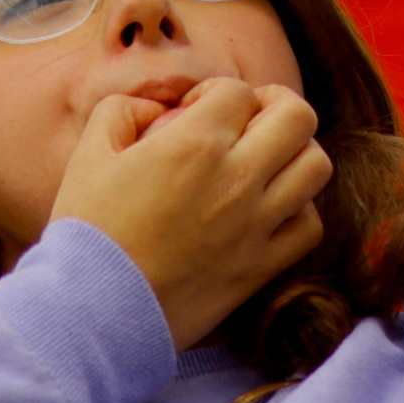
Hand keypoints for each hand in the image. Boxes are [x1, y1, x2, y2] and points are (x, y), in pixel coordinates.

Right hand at [55, 76, 327, 346]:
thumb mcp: (89, 154)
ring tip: (266, 162)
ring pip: (315, 166)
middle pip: (297, 116)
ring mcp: (256, 225)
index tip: (195, 111)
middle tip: (250, 119)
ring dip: (296, 154)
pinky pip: (309, 226)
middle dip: (275, 106)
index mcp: (194, 145)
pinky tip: (269, 210)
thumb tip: (158, 108)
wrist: (95, 311)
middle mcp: (236, 179)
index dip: (216, 92)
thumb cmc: (87, 233)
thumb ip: (124, 111)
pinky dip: (298, 211)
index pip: (237, 90)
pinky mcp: (261, 267)